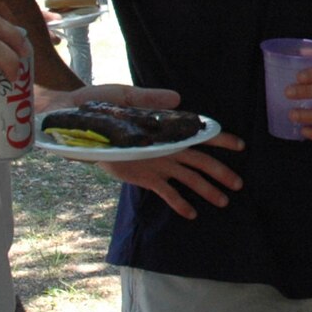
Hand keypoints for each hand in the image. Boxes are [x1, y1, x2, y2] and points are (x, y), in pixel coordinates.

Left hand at [53, 82, 243, 218]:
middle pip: (200, 161)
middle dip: (220, 172)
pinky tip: (192, 214)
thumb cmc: (99, 103)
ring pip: (188, 178)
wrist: (73, 121)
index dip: (220, 140)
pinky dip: (179, 203)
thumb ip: (149, 100)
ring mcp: (157, 163)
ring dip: (206, 189)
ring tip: (223, 202)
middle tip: (238, 184)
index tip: (239, 146)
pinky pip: (166, 192)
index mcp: (166, 127)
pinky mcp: (144, 177)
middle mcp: (167, 147)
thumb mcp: (123, 97)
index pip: (199, 133)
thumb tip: (178, 98)